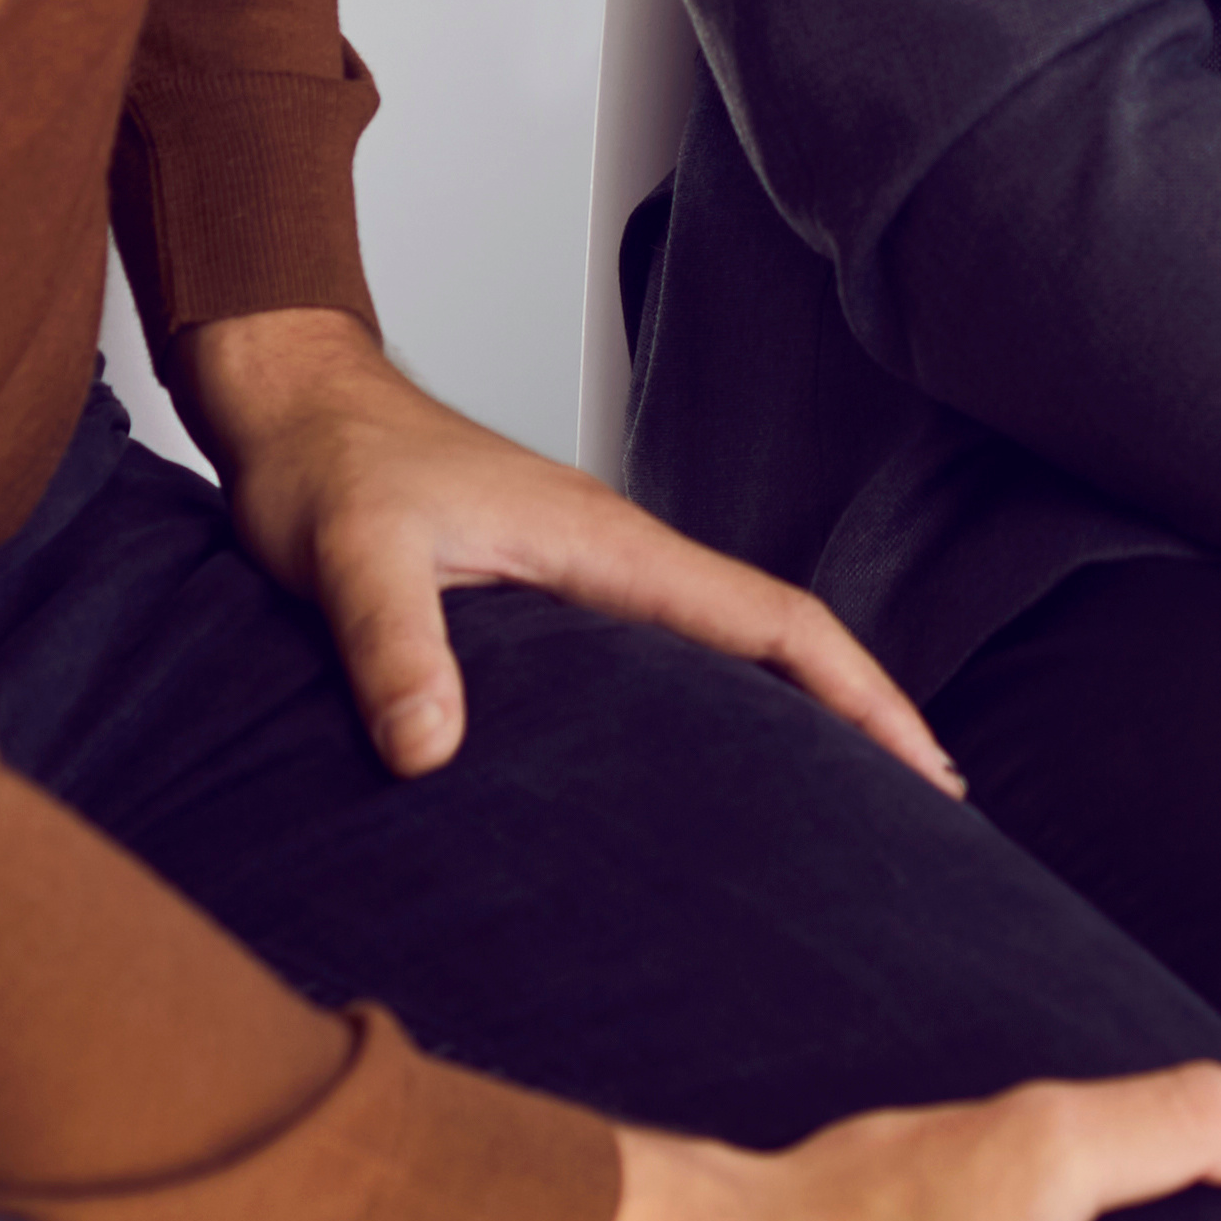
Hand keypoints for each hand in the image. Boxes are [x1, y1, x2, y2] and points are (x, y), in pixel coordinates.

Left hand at [174, 306, 955, 794]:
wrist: (291, 401)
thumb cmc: (323, 465)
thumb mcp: (349, 556)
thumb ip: (391, 649)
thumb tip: (430, 754)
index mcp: (608, 546)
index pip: (773, 620)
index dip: (859, 693)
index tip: (928, 766)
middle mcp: (620, 560)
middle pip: (779, 643)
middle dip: (861, 719)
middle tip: (926, 820)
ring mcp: (592, 579)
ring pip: (730, 654)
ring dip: (800, 718)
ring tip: (851, 813)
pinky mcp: (553, 600)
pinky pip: (670, 662)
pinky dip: (725, 708)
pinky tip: (714, 769)